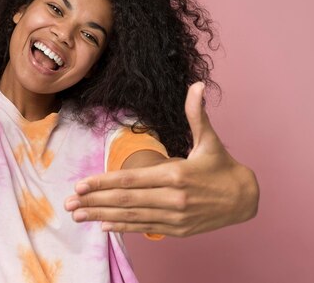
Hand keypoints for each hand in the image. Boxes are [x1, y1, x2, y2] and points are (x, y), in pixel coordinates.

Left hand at [64, 82, 259, 236]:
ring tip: (77, 215)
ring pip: (131, 216)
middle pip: (125, 200)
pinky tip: (103, 225)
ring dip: (101, 216)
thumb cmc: (222, 166)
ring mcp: (174, 216)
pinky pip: (144, 227)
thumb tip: (195, 85)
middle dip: (94, 201)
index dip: (103, 182)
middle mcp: (172, 198)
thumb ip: (196, 114)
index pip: (131, 179)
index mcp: (176, 174)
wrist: (245, 199)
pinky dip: (123, 227)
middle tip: (68, 203)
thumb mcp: (209, 140)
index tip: (80, 184)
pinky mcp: (177, 229)